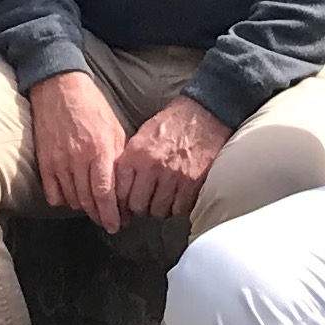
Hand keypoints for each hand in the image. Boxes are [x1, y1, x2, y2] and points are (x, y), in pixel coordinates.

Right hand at [29, 68, 127, 232]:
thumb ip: (119, 158)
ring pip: (71, 199)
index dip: (111, 214)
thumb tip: (125, 186)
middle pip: (88, 201)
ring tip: (94, 208)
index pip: (105, 193)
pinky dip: (63, 200)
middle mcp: (78, 158)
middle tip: (110, 221)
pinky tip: (72, 196)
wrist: (60, 88)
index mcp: (100, 149)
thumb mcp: (115, 129)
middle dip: (100, 215)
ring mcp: (58, 161)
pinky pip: (52, 194)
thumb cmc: (92, 107)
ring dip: (84, 208)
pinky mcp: (44, 161)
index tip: (118, 224)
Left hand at [114, 95, 230, 223]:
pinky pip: (180, 209)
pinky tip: (180, 198)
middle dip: (141, 207)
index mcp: (136, 154)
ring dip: (161, 208)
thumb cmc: (173, 122)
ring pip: (159, 211)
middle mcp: (152, 166)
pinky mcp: (193, 183)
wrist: (204, 113)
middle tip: (147, 202)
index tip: (126, 204)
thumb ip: (131, 159)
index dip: (122, 201)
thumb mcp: (143, 134)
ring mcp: (173, 176)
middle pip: (138, 205)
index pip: (120, 190)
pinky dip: (179, 208)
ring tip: (165, 199)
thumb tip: (121, 184)